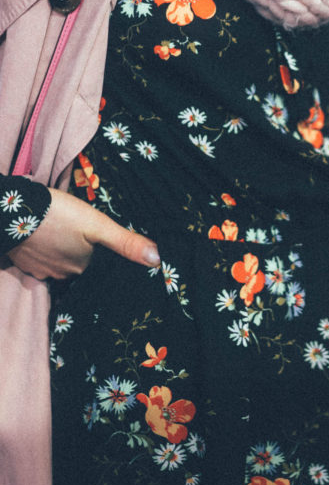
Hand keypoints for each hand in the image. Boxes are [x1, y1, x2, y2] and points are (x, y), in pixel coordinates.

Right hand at [7, 187, 159, 279]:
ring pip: (57, 261)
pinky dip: (41, 249)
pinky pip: (38, 258)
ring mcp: (38, 270)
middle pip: (76, 263)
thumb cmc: (60, 214)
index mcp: (80, 268)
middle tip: (75, 229)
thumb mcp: (98, 224)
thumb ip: (126, 243)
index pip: (95, 263)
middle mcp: (60, 276)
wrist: (13, 209)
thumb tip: (157, 261)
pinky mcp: (22, 261)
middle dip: (77, 250)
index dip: (96, 250)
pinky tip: (45, 234)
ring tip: (61, 230)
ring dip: (59, 249)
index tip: (94, 239)